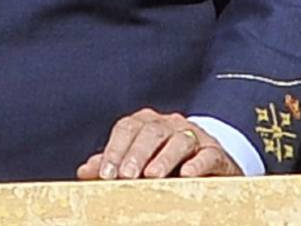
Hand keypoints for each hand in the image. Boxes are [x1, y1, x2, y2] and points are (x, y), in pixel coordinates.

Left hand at [76, 108, 240, 179]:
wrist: (208, 162)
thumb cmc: (165, 163)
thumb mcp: (137, 162)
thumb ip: (113, 164)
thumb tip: (84, 171)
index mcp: (146, 124)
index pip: (127, 129)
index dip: (114, 150)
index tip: (105, 174)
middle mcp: (170, 124)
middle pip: (151, 131)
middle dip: (136, 154)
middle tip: (126, 176)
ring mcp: (194, 135)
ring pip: (180, 140)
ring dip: (164, 158)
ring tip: (153, 176)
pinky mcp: (215, 152)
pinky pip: (208, 154)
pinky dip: (198, 163)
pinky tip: (187, 174)